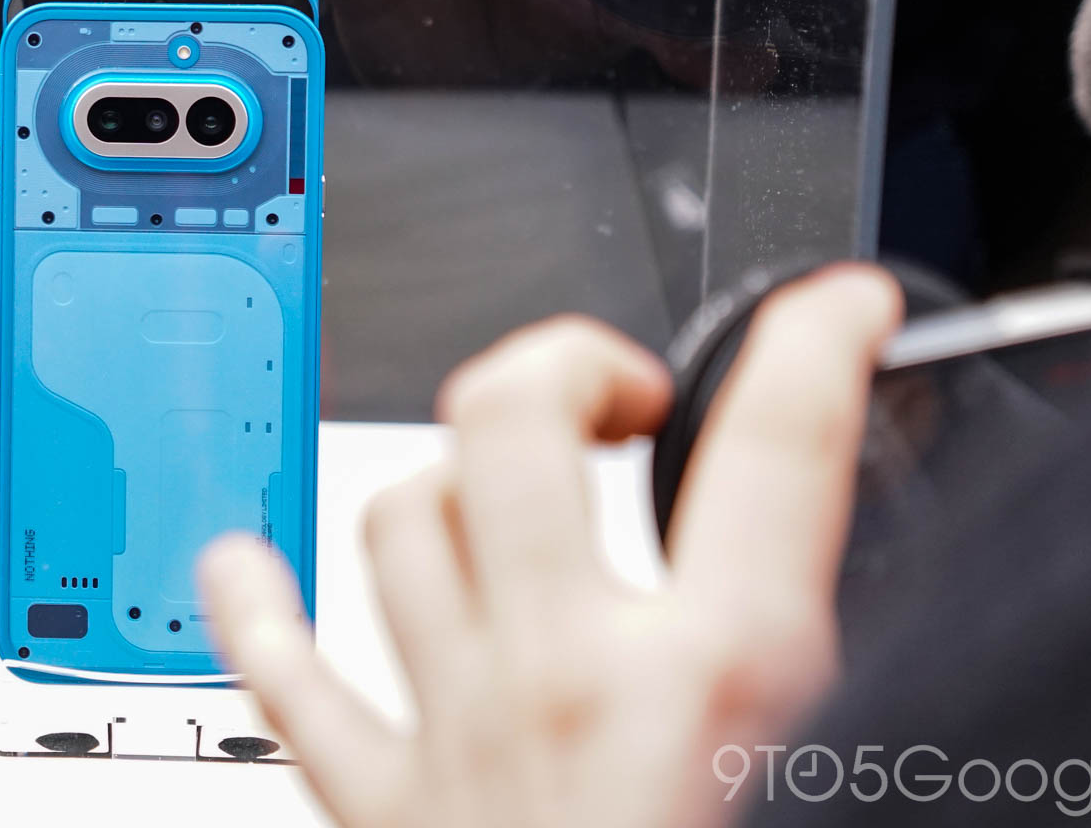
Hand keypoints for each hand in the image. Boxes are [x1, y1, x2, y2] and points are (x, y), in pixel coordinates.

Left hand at [199, 264, 901, 827]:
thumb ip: (827, 695)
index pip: (777, 447)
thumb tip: (856, 639)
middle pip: (513, 423)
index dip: (813, 341)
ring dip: (441, 477)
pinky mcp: (378, 814)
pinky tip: (233, 568)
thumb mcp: (847, 783)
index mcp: (721, 686)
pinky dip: (253, 613)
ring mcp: (454, 737)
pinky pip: (282, 684)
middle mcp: (566, 682)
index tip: (832, 311)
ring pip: (395, 519)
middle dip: (560, 363)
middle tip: (612, 391)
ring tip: (482, 478)